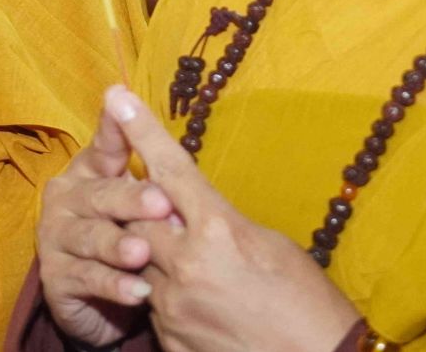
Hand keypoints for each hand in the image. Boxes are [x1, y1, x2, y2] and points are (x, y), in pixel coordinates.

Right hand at [37, 93, 177, 348]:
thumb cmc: (130, 239)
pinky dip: (114, 284)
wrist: (105, 303)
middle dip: (131, 199)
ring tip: (143, 253)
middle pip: (101, 194)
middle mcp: (66, 197)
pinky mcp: (54, 277)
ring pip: (90, 236)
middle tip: (161, 204)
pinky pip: (87, 278)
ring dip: (118, 244)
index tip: (120, 98)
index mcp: (90, 171)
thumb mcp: (144, 210)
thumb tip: (180, 178)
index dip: (115, 127)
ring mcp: (55, 236)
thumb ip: (159, 188)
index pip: (104, 145)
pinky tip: (138, 292)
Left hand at [109, 87, 359, 351]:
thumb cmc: (308, 303)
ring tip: (198, 266)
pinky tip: (204, 304)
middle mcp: (187, 265)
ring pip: (141, 262)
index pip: (170, 168)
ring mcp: (173, 307)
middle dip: (140, 205)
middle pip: (136, 215)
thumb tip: (195, 209)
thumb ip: (223, 222)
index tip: (117, 97)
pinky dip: (171, 297)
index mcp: (219, 231)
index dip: (142, 129)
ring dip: (158, 256)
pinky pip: (155, 305)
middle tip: (155, 203)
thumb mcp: (271, 245)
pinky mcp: (169, 340)